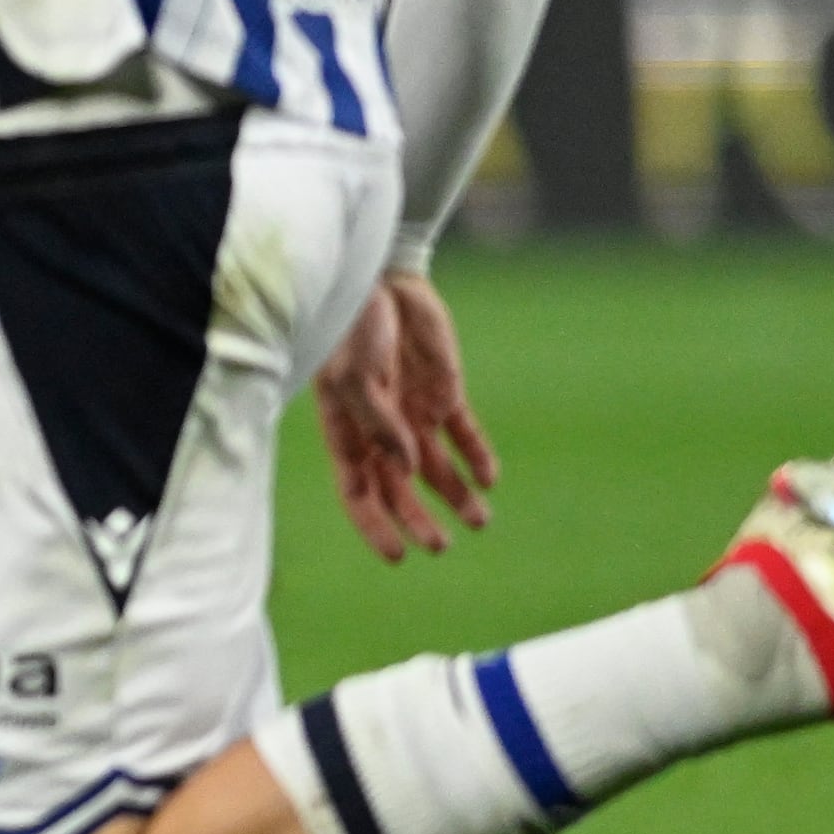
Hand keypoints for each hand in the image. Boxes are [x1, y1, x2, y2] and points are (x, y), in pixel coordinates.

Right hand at [316, 269, 499, 559]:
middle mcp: (378, 428)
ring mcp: (412, 411)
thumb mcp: (353, 375)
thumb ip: (378, 423)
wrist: (381, 278)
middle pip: (399, 487)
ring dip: (455, 495)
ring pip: (435, 467)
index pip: (358, 489)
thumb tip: (404, 468)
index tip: (398, 555)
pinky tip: (489, 479)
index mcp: (344, 428)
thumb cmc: (351, 324)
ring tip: (480, 521)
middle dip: (418, 519)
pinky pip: (463, 432)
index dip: (375, 524)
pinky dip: (476, 456)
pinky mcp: (443, 391)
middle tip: (442, 546)